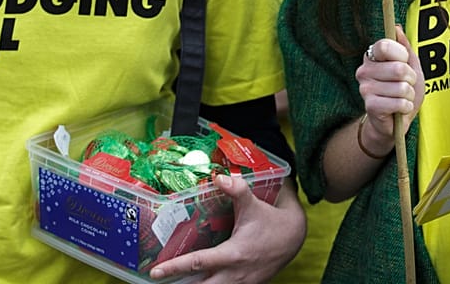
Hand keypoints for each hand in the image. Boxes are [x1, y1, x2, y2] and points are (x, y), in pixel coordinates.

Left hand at [147, 174, 305, 282]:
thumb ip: (237, 190)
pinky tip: (197, 281)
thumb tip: (219, 177)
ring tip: (174, 282)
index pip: (198, 263)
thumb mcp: (255, 205)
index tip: (155, 272)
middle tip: (160, 281)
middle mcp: (234, 275)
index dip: (174, 267)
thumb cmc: (272, 222)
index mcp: (233, 255)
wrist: (294, 239)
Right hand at [357, 29, 425, 152]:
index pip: (385, 45)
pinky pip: (399, 103)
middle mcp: (364, 70)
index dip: (401, 55)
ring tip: (401, 98)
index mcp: (372, 57)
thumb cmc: (402, 92)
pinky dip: (406, 107)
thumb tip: (397, 28)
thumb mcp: (410, 66)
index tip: (404, 63)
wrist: (395, 121)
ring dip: (409, 95)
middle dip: (411, 79)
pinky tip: (399, 109)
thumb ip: (405, 48)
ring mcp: (365, 88)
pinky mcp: (370, 105)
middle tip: (405, 85)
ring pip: (402, 87)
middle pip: (399, 68)